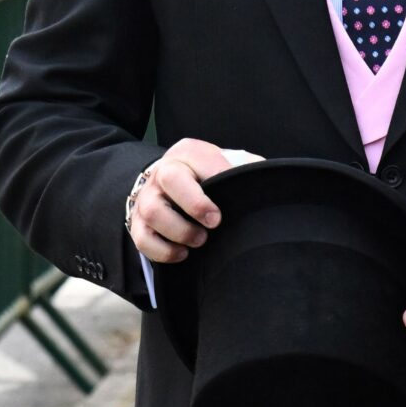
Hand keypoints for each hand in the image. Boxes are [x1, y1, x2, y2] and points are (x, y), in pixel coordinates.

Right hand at [126, 137, 235, 265]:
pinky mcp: (137, 221)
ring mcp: (147, 196)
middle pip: (169, 180)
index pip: (200, 158)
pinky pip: (141, 238)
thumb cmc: (209, 178)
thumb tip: (267, 180)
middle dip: (194, 204)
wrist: (173, 183)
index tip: (229, 200)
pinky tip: (182, 253)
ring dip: (179, 231)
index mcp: (189, 153)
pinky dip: (162, 251)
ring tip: (200, 241)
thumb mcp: (228, 165)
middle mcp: (164, 171)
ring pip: (153, 212)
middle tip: (214, 222)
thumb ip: (247, 169)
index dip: (217, 179)